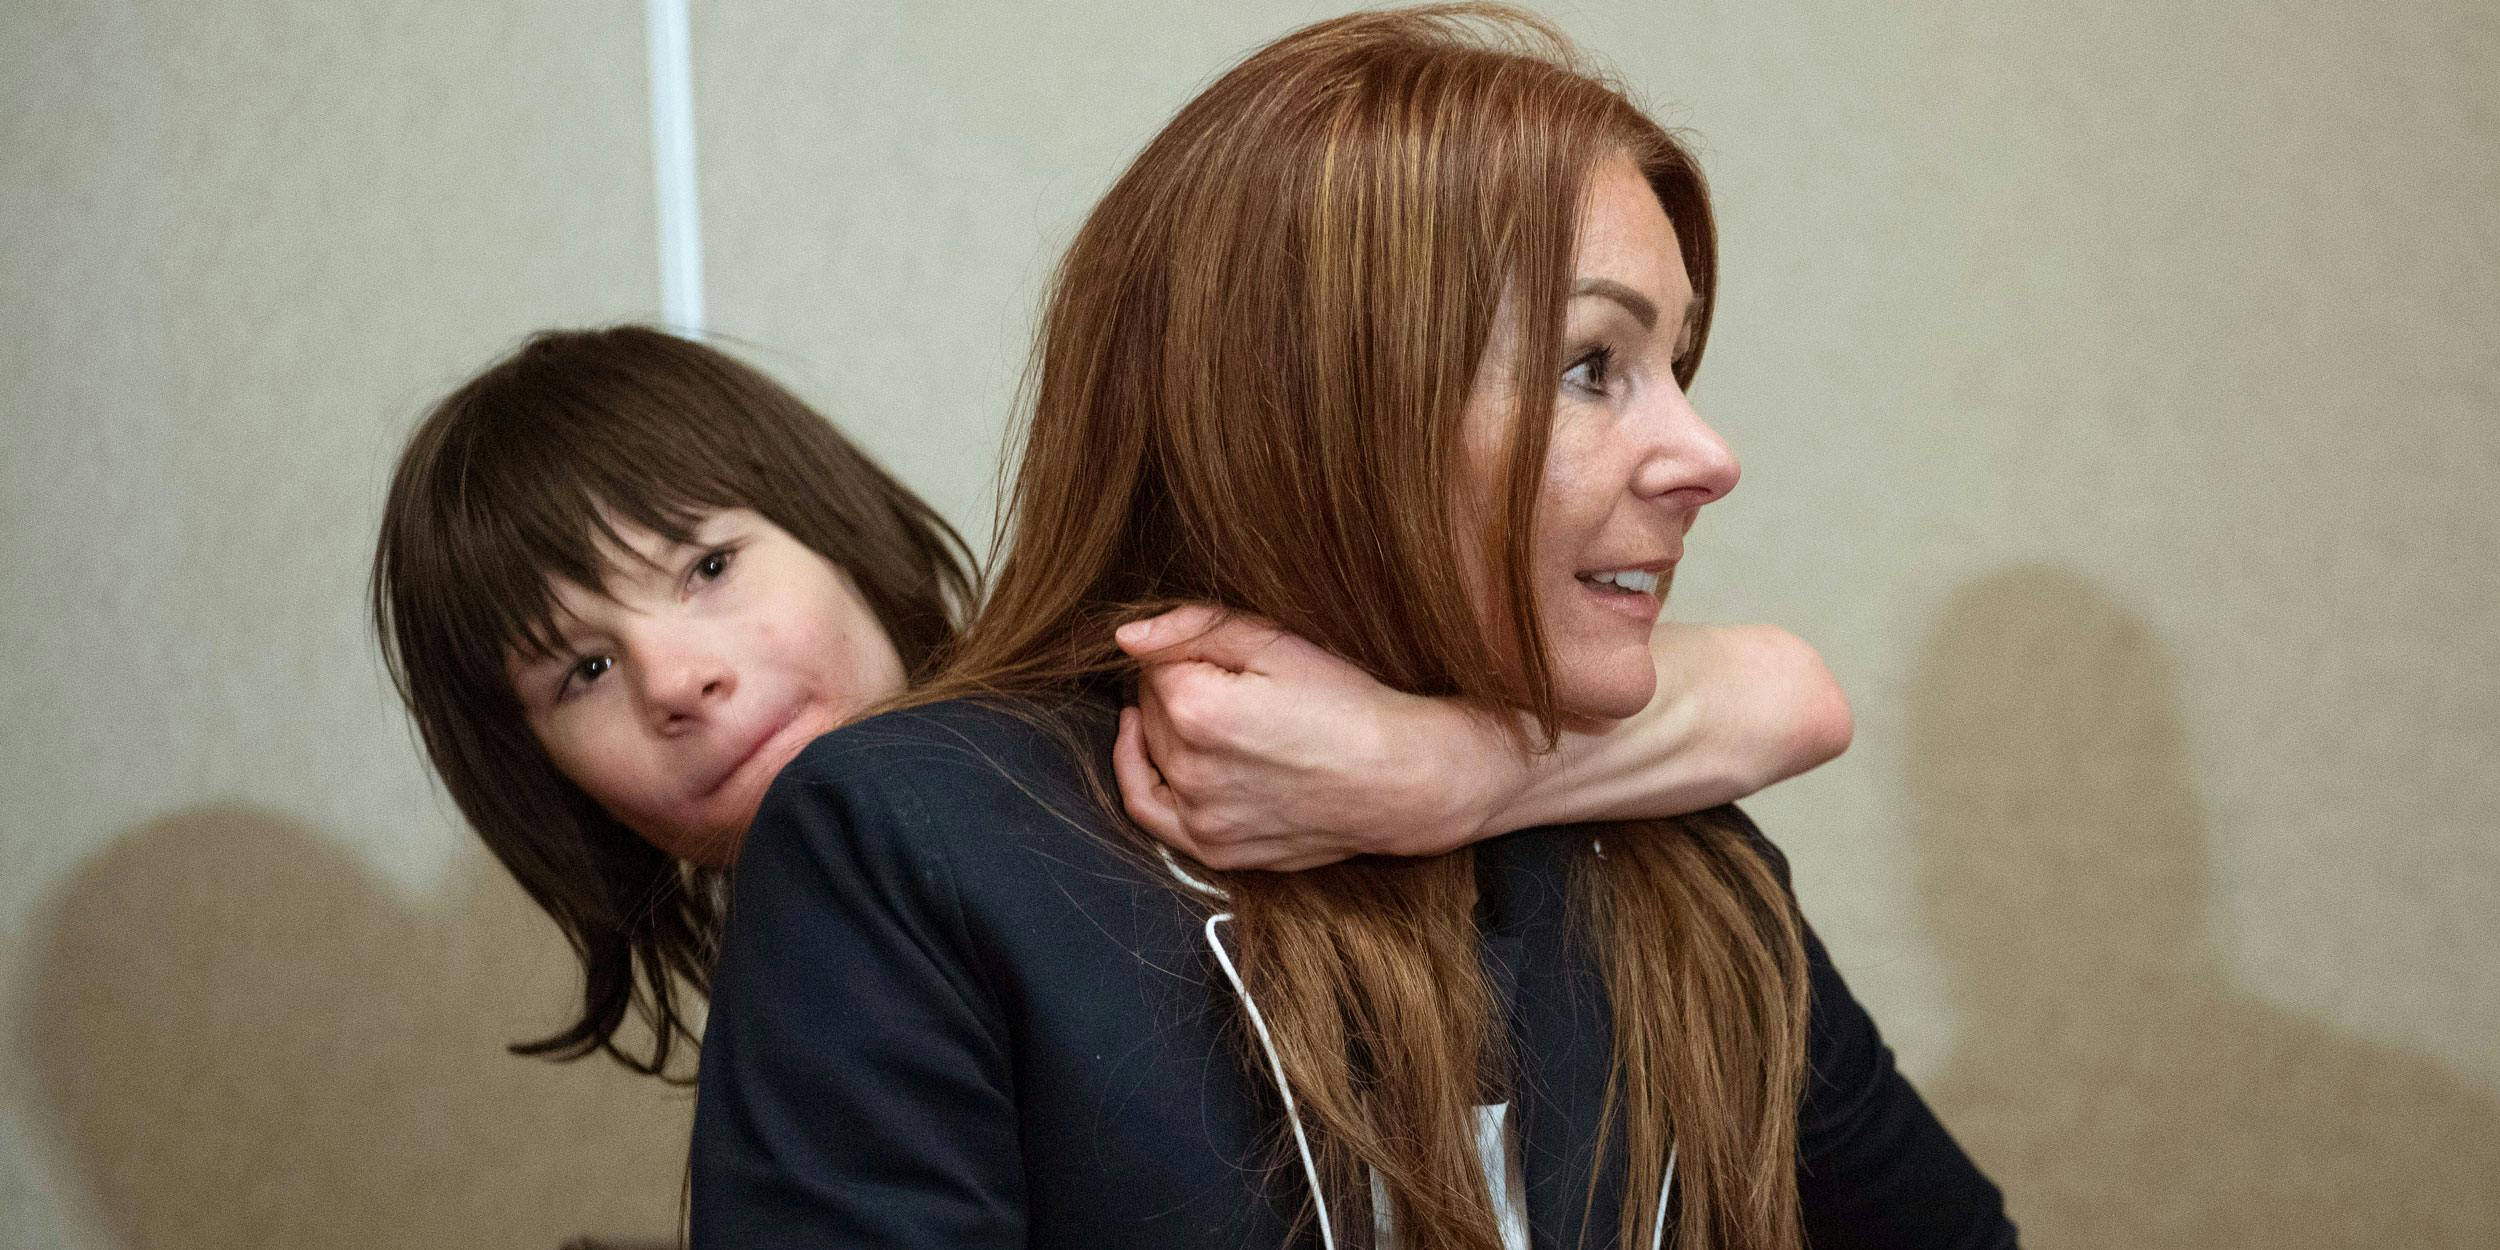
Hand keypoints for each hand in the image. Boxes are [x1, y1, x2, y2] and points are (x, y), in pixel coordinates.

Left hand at [1109, 606, 1525, 870]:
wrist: (1400, 777)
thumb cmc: (1347, 702)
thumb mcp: (1275, 641)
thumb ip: (1193, 627)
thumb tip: (1125, 637)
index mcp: (1198, 708)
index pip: (1154, 663)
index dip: (1189, 649)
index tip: (1228, 652)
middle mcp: (1189, 768)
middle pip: (1149, 707)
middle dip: (1175, 684)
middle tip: (1231, 678)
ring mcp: (1200, 816)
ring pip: (1151, 750)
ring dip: (1165, 724)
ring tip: (1204, 707)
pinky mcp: (1214, 848)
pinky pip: (1149, 810)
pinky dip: (1138, 773)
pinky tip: (1144, 745)